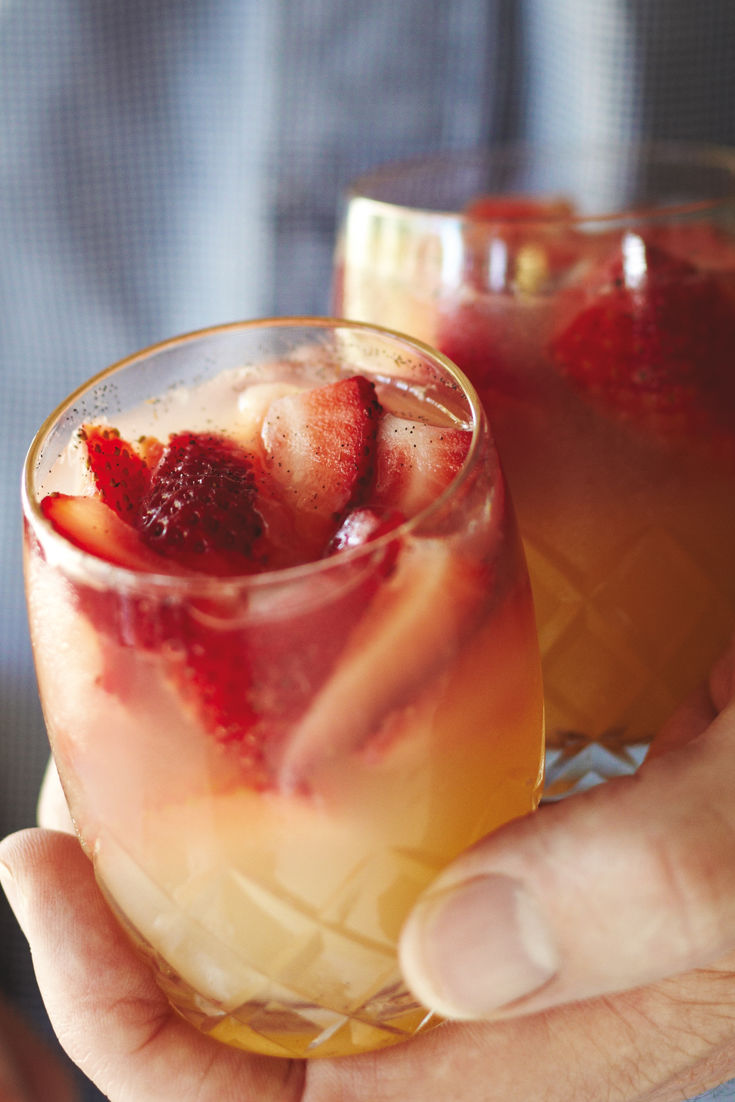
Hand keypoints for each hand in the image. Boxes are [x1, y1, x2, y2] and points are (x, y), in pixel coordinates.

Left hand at [0, 639, 732, 1101]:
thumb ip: (656, 889)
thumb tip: (444, 958)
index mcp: (582, 1036)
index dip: (143, 1037)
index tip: (47, 882)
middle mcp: (543, 1014)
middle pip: (282, 1056)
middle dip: (134, 969)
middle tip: (53, 836)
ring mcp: (542, 945)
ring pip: (327, 978)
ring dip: (203, 911)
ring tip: (117, 805)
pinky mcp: (550, 871)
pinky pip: (388, 897)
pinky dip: (298, 859)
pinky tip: (263, 789)